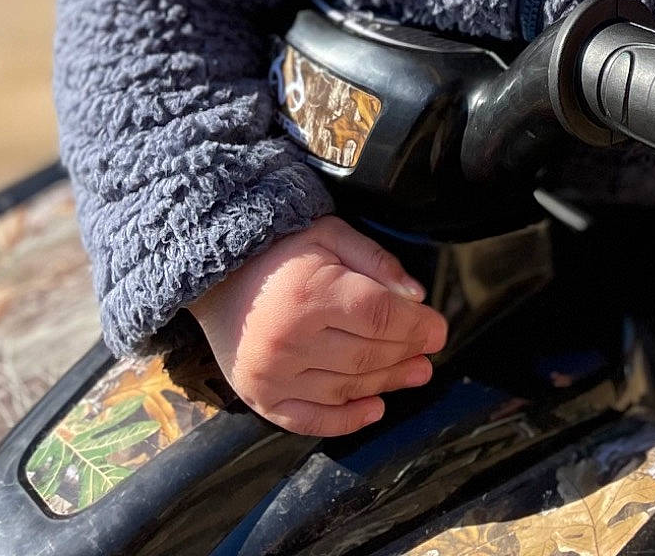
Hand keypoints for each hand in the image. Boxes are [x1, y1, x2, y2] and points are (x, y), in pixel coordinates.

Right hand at [187, 215, 447, 434]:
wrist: (215, 276)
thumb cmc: (280, 250)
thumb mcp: (330, 234)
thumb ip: (376, 261)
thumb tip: (416, 296)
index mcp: (310, 294)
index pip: (379, 317)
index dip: (416, 326)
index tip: (438, 329)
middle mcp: (290, 339)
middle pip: (366, 356)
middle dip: (406, 356)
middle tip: (430, 355)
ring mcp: (272, 374)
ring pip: (345, 388)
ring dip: (386, 385)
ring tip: (414, 375)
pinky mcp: (259, 397)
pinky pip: (310, 419)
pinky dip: (346, 420)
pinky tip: (375, 410)